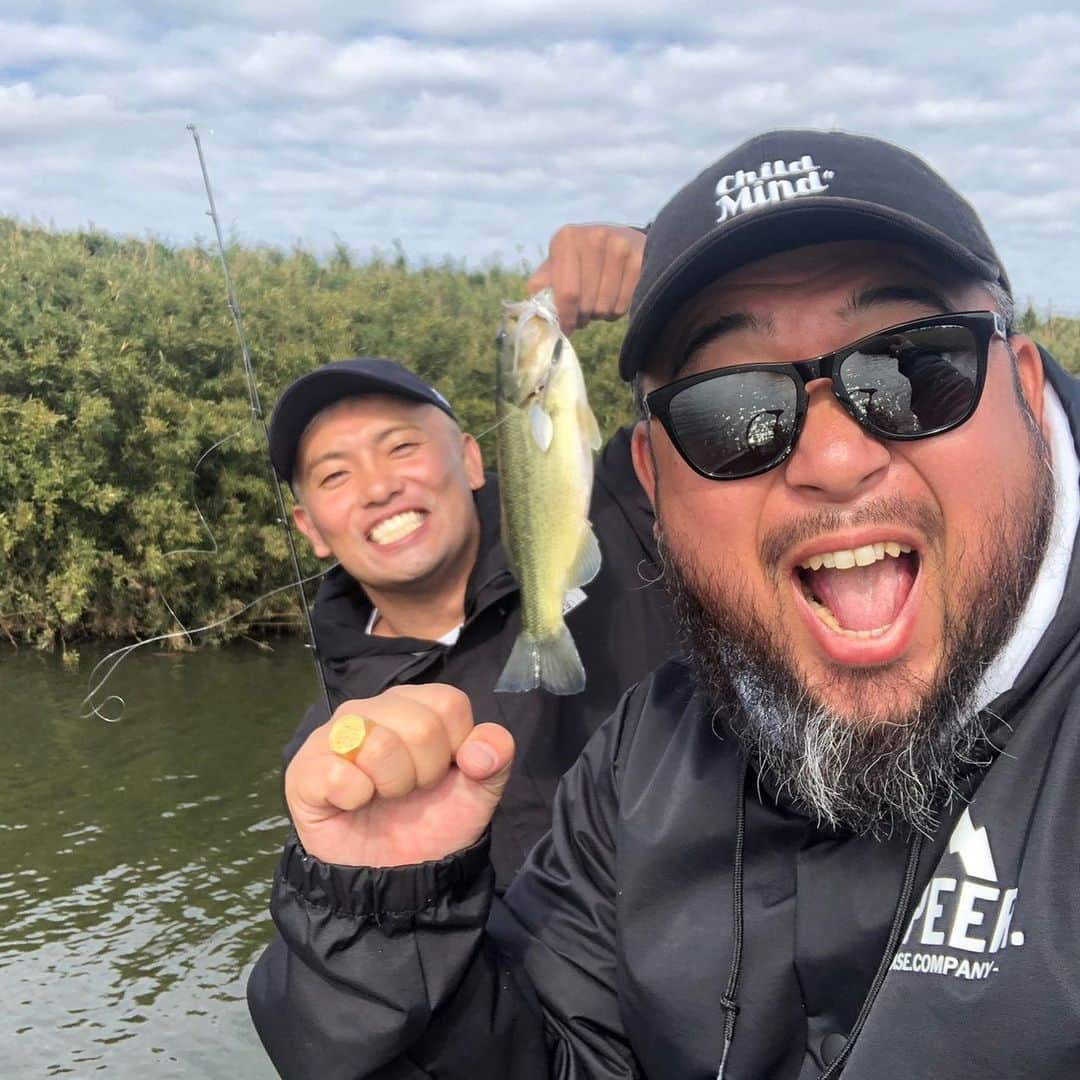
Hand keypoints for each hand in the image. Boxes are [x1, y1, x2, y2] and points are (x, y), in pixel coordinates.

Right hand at [285, 684, 514, 866]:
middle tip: (409, 791)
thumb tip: (479, 751)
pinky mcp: (305, 767)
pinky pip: (339, 772)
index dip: (455, 747)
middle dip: (425, 773)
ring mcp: (335, 733)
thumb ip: (496, 759)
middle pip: (420, 725)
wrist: (389, 879)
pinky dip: (355, 797)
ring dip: (392, 785)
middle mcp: (374, 708)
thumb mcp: (477, 793)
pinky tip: (352, 803)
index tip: (442, 773)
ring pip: (379, 743)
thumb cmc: (430, 825)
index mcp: (416, 705)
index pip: (449, 703)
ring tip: (381, 795)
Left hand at [527, 224, 644, 331]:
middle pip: (586, 303)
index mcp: (567, 238)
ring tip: (595, 305)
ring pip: (604, 307)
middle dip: (581, 318)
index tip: (565, 328)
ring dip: (598, 315)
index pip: (566, 293)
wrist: (618, 239)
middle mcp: (594, 237)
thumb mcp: (556, 265)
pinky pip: (622, 306)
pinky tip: (611, 300)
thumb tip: (539, 312)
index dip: (565, 317)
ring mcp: (620, 247)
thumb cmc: (580, 260)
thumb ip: (542, 285)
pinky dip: (614, 312)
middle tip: (581, 315)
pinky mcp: (639, 260)